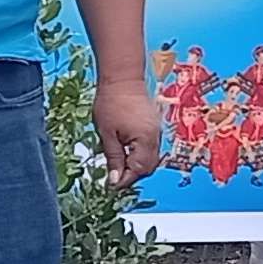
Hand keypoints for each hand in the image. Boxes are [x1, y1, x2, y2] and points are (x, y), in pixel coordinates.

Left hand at [93, 72, 160, 190]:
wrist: (122, 78)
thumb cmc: (112, 102)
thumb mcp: (106, 134)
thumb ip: (113, 158)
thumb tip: (115, 180)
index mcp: (145, 139)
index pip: (138, 170)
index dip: (124, 180)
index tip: (111, 185)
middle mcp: (155, 137)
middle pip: (147, 167)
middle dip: (132, 175)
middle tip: (114, 176)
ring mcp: (156, 131)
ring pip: (150, 159)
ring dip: (135, 165)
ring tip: (118, 164)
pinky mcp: (153, 126)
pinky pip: (150, 148)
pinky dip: (139, 155)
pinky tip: (125, 152)